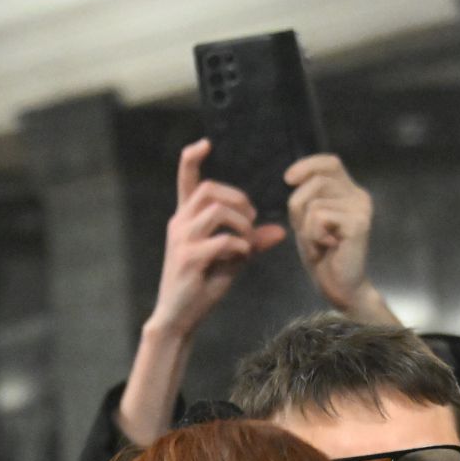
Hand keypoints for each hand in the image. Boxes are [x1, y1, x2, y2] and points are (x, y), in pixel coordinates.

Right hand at [146, 139, 286, 343]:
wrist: (179, 317)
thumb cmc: (202, 286)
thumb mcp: (231, 260)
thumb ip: (252, 242)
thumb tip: (280, 231)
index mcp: (186, 219)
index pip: (185, 180)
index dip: (192, 158)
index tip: (206, 143)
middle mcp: (180, 224)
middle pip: (209, 190)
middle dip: (238, 199)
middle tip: (251, 220)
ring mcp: (182, 240)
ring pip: (216, 211)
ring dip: (241, 224)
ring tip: (248, 241)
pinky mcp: (188, 259)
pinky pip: (221, 241)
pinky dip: (239, 246)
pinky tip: (243, 256)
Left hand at [284, 155, 395, 325]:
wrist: (340, 286)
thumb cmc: (323, 254)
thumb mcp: (308, 219)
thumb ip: (307, 196)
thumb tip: (294, 176)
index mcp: (349, 191)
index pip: (330, 162)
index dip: (307, 165)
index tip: (288, 179)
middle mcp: (359, 196)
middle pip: (317, 181)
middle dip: (299, 206)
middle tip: (307, 231)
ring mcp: (361, 209)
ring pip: (315, 202)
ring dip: (306, 226)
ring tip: (320, 242)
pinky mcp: (358, 223)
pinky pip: (319, 218)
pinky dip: (313, 236)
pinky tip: (327, 248)